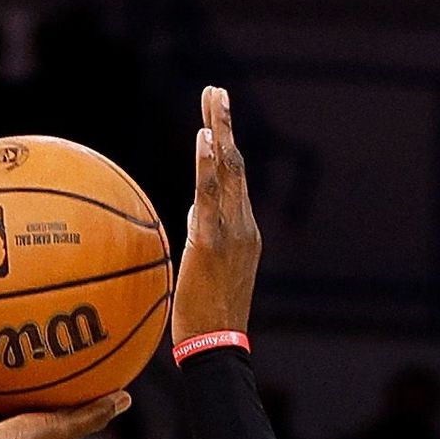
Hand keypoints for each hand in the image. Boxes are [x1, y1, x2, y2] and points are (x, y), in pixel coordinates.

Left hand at [168, 87, 258, 344]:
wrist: (217, 348)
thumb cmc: (206, 317)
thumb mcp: (204, 270)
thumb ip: (203, 235)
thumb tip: (195, 208)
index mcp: (244, 232)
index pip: (234, 180)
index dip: (225, 146)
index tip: (215, 117)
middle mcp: (244, 226)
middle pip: (236, 165)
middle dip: (226, 125)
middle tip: (215, 90)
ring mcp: (233, 232)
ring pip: (228, 173)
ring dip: (219, 131)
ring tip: (212, 98)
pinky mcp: (214, 242)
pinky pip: (211, 196)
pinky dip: (208, 164)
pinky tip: (204, 137)